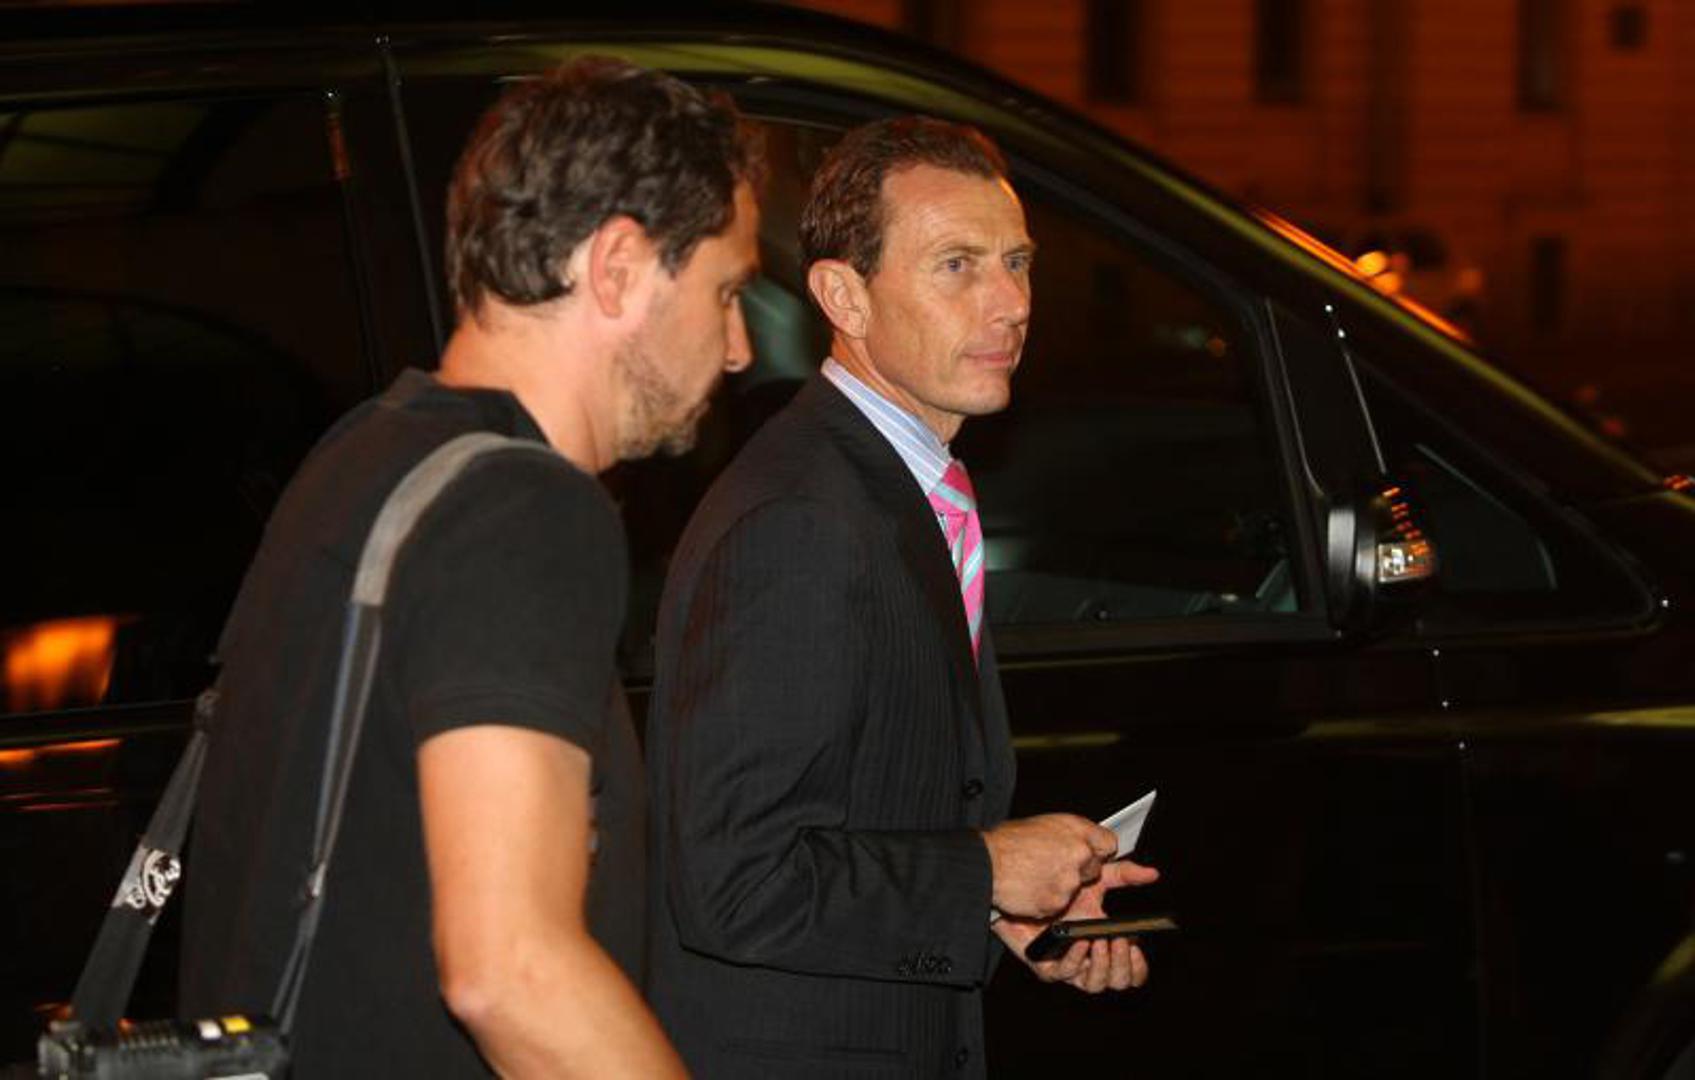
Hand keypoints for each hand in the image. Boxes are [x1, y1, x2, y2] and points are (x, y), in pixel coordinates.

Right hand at [981, 814, 1119, 918]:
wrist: (986, 864)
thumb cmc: (1005, 842)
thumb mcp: (1042, 825)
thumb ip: (1069, 834)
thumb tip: (1079, 841)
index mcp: (1075, 829)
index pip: (1108, 843)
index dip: (1097, 850)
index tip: (1091, 855)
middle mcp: (1078, 853)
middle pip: (1094, 869)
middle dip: (1078, 870)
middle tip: (1053, 866)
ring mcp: (1069, 881)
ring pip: (1074, 889)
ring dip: (1060, 886)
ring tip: (1034, 876)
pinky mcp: (1057, 903)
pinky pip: (1058, 905)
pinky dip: (1046, 900)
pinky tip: (1030, 888)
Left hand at [991, 859, 1159, 993]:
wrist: (1024, 892)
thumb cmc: (1061, 892)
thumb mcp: (1096, 879)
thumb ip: (1123, 875)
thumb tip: (1151, 873)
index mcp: (1108, 948)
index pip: (1132, 971)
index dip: (1138, 966)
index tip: (1136, 946)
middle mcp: (1091, 962)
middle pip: (1118, 981)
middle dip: (1122, 963)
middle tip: (1120, 942)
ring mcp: (1070, 967)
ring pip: (1095, 984)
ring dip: (1102, 963)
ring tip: (1100, 940)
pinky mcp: (1048, 968)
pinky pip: (1066, 973)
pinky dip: (1076, 958)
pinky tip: (1079, 941)